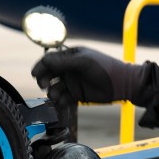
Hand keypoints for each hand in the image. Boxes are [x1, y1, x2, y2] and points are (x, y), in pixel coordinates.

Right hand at [31, 46, 145, 106]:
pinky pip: (63, 98)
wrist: (122, 84)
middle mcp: (69, 69)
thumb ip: (63, 62)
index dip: (41, 66)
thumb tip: (44, 61)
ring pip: (54, 87)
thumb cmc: (104, 68)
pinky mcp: (77, 95)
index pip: (50, 60)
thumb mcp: (83, 62)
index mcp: (70, 56)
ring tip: (55, 96)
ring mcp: (72, 82)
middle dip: (44, 80)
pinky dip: (60, 101)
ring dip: (52, 92)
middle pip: (49, 74)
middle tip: (44, 86)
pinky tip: (62, 101)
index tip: (35, 74)